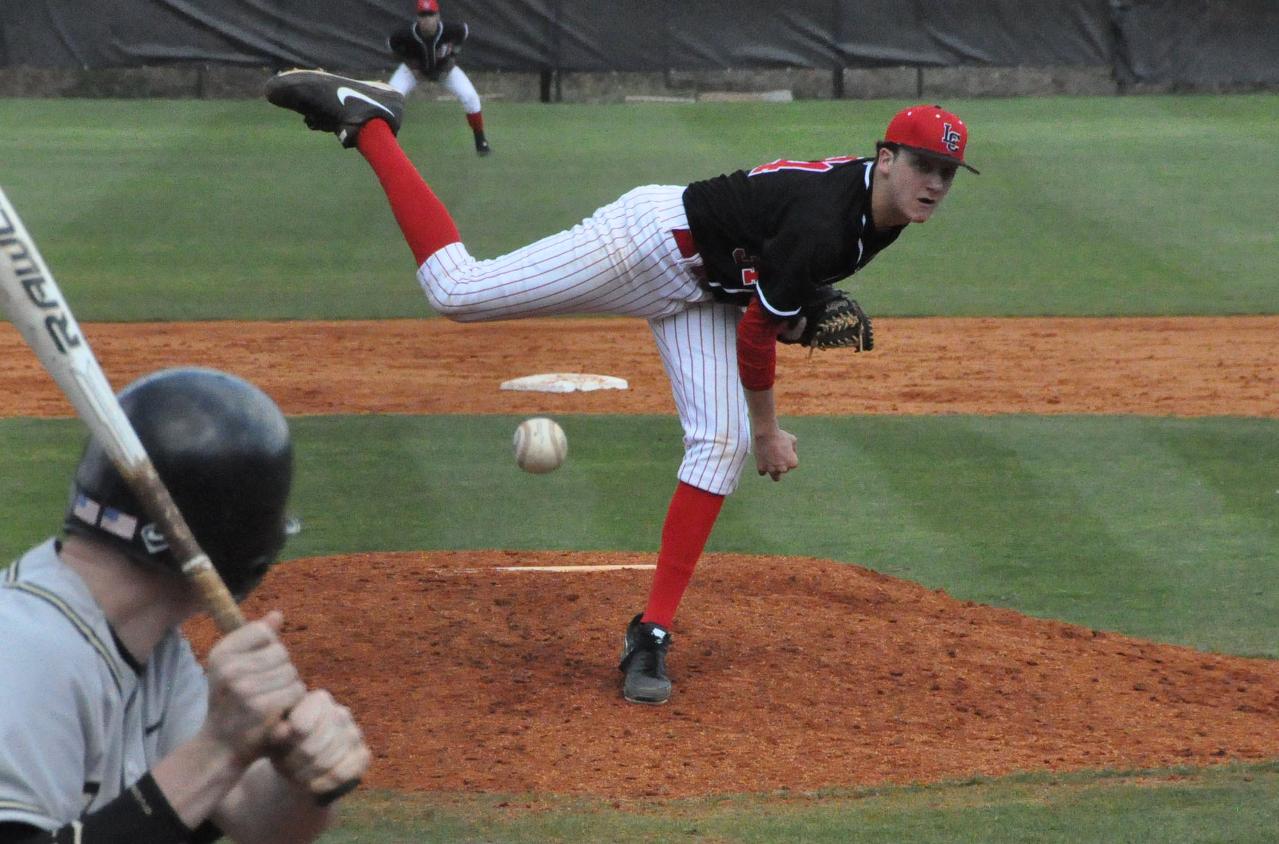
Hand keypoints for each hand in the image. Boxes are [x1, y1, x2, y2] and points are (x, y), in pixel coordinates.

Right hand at [202, 611, 306, 765]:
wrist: (221, 746)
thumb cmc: (231, 701)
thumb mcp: (233, 666)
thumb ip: (256, 638)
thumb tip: (277, 614)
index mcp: (220, 653)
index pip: (263, 631)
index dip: (268, 647)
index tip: (256, 666)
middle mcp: (230, 669)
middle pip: (281, 652)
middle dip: (280, 669)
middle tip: (264, 688)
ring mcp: (246, 688)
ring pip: (291, 672)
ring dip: (288, 686)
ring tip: (270, 699)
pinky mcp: (263, 707)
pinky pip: (296, 690)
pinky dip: (293, 701)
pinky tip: (278, 711)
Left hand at [269, 689, 370, 797]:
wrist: (300, 767)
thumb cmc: (283, 747)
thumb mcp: (273, 738)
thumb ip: (275, 731)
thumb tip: (282, 730)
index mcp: (319, 700)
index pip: (302, 726)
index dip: (288, 744)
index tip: (279, 748)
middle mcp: (341, 713)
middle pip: (313, 748)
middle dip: (295, 763)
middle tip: (286, 767)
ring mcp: (355, 734)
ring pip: (327, 763)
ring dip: (307, 775)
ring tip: (297, 775)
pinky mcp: (363, 756)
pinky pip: (343, 774)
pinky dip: (324, 783)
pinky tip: (314, 784)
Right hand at [754, 428, 797, 480]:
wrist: (767, 434)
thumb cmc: (780, 436)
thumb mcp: (792, 439)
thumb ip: (793, 449)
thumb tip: (791, 454)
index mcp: (793, 463)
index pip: (792, 465)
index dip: (788, 458)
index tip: (784, 451)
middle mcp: (783, 469)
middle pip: (784, 471)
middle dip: (781, 465)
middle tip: (777, 456)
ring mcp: (772, 469)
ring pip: (775, 477)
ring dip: (774, 471)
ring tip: (771, 464)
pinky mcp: (762, 468)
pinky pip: (762, 472)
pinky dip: (762, 468)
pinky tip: (762, 461)